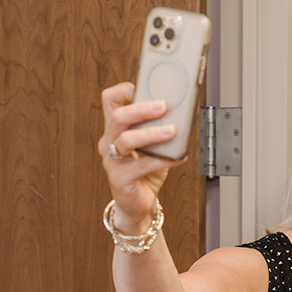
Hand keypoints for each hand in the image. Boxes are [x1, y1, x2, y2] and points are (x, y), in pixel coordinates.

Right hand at [99, 82, 184, 232]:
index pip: (110, 100)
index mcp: (115, 129)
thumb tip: (182, 112)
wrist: (138, 205)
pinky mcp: (119, 179)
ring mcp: (112, 160)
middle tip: (162, 106)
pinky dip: (162, 160)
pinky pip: (141, 165)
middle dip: (141, 108)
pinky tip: (177, 157)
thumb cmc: (145, 172)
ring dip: (151, 133)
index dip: (123, 90)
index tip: (142, 86)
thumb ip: (160, 128)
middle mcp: (109, 142)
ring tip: (171, 131)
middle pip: (118, 116)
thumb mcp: (152, 145)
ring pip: (126, 140)